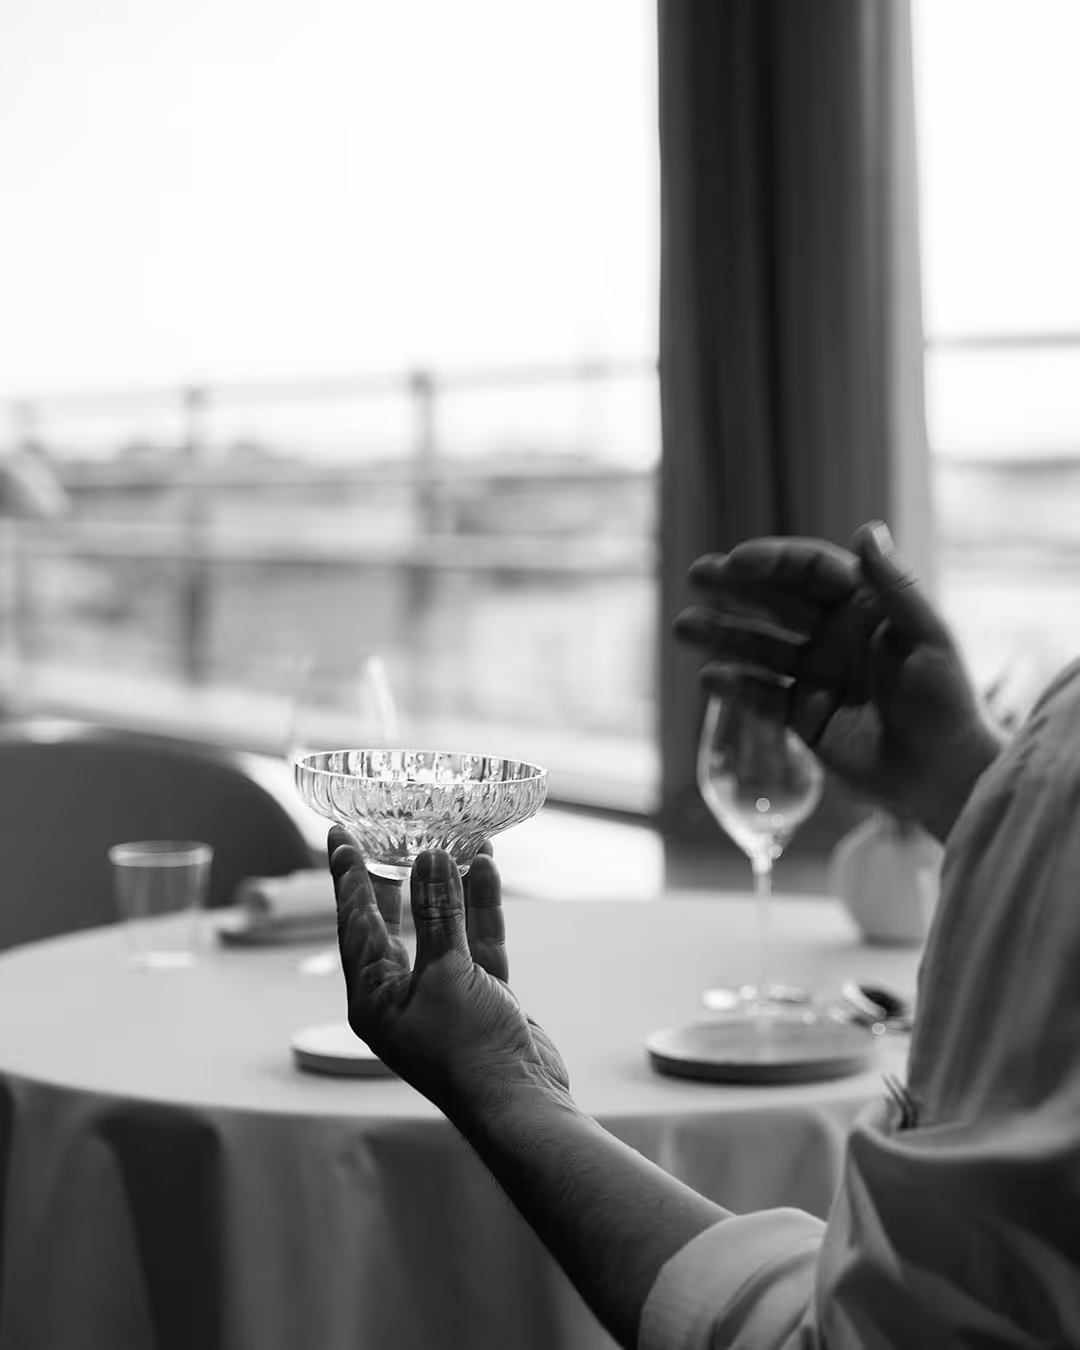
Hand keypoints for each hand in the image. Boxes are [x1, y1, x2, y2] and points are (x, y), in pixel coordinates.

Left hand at [328, 827, 569, 1122]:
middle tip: (383, 833)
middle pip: (391, 922)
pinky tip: (485, 868)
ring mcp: (444, 993)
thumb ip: (439, 914)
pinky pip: (478, 939)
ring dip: (449, 885)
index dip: (348, 877)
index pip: (355, 924)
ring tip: (451, 837)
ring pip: (443, 925)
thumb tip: (430, 856)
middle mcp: (402, 993)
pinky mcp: (482, 993)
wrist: (519, 1100)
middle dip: (391, 877)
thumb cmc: (468, 1050)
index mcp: (374, 998)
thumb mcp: (446, 974)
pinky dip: (482, 906)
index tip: (339, 837)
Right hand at [673, 521, 1005, 840]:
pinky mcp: (802, 715)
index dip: (774, 560)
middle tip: (696, 576)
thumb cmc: (947, 701)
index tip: (738, 561)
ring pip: (759, 647)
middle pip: (775, 601)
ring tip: (683, 627)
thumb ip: (895, 586)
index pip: (811, 571)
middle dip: (734, 587)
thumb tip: (865, 528)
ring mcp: (815, 675)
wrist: (943, 774)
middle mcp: (834, 636)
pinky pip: (761, 695)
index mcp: (864, 607)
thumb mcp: (928, 637)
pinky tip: (711, 677)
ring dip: (721, 634)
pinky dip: (735, 686)